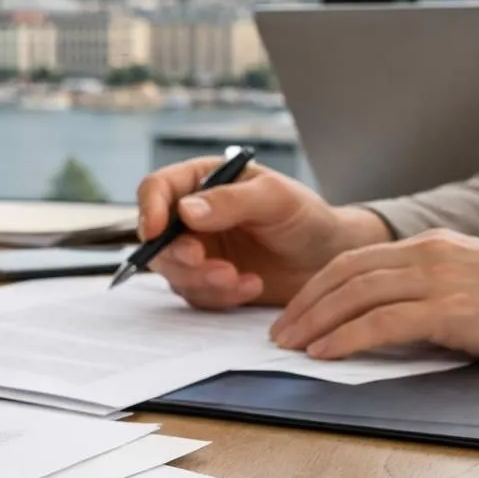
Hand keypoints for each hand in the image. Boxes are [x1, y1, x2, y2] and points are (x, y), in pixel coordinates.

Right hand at [136, 159, 392, 308]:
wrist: (329, 258)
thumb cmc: (306, 216)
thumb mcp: (274, 199)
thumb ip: (231, 201)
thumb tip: (186, 210)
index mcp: (201, 182)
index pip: (156, 188)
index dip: (149, 209)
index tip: (155, 231)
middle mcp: (191, 216)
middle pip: (157, 236)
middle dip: (179, 255)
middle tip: (205, 262)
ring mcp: (197, 251)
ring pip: (172, 270)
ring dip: (202, 279)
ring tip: (240, 278)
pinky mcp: (207, 282)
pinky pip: (196, 294)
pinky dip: (220, 295)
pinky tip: (252, 285)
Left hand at [270, 230, 478, 361]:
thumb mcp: (469, 281)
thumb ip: (426, 287)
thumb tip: (380, 316)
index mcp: (430, 245)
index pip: (354, 259)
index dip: (315, 286)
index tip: (292, 310)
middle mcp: (429, 255)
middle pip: (344, 273)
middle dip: (303, 303)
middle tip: (277, 332)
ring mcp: (440, 280)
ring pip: (355, 295)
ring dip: (313, 321)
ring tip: (289, 345)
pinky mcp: (453, 312)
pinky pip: (382, 322)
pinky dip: (346, 338)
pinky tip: (324, 352)